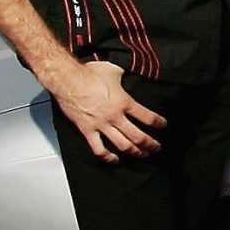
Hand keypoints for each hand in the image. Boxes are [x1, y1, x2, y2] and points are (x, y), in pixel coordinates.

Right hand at [46, 59, 165, 161]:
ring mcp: (101, 125)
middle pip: (138, 137)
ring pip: (123, 145)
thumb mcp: (113, 69)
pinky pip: (99, 149)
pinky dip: (108, 157)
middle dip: (150, 144)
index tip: (163, 125)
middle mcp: (114, 116)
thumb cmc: (88, 73)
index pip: (148, 117)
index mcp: (124, 102)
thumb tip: (127, 73)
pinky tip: (114, 159)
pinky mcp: (87, 130)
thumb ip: (123, 75)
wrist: (67, 79)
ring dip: (135, 152)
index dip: (158, 123)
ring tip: (142, 155)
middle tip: (156, 147)